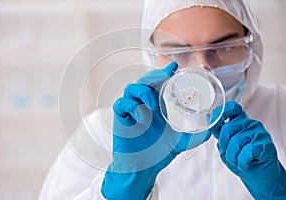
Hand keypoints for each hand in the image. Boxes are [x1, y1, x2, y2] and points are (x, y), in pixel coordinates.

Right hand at [101, 62, 210, 199]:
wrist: (142, 168)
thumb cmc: (159, 152)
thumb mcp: (181, 140)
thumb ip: (197, 133)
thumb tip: (214, 124)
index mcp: (158, 106)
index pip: (160, 84)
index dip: (166, 72)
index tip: (175, 67)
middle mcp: (144, 104)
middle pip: (145, 81)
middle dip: (155, 75)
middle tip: (167, 75)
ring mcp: (131, 110)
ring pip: (131, 88)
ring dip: (143, 92)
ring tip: (153, 105)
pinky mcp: (121, 117)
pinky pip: (122, 103)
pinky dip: (132, 107)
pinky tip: (143, 119)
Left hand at [211, 101, 285, 198]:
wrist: (258, 176)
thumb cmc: (240, 160)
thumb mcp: (224, 146)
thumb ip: (219, 134)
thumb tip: (210, 122)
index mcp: (238, 121)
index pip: (231, 107)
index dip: (221, 113)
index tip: (214, 123)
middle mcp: (249, 124)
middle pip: (228, 128)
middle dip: (224, 146)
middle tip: (232, 155)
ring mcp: (259, 132)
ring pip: (236, 141)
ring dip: (233, 157)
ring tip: (240, 160)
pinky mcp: (266, 144)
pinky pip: (247, 152)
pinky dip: (243, 162)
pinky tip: (248, 162)